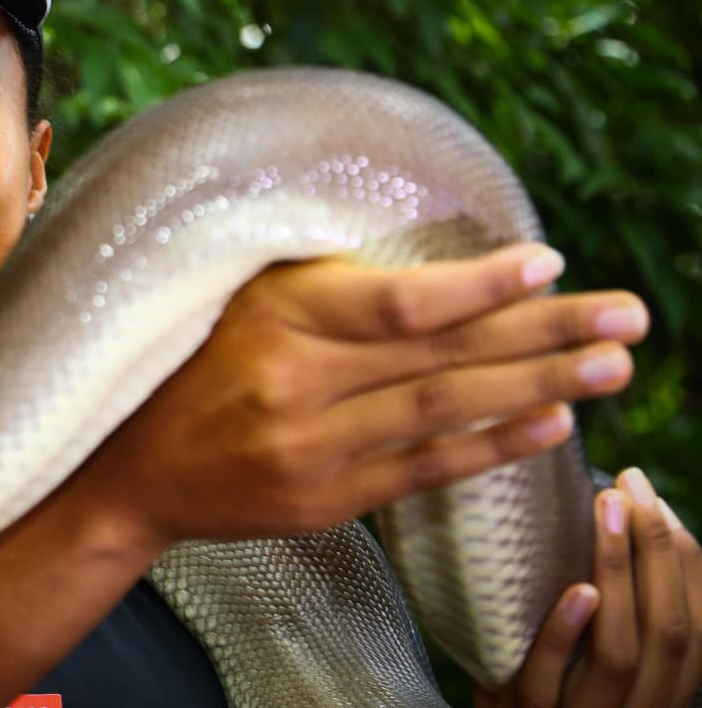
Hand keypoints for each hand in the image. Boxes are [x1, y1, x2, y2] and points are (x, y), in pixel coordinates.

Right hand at [78, 243, 648, 546]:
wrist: (133, 470)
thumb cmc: (195, 367)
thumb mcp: (245, 300)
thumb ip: (328, 285)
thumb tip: (445, 273)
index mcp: (275, 313)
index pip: (399, 300)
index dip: (481, 285)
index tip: (549, 262)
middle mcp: (294, 380)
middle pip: (441, 354)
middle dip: (544, 331)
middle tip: (627, 316)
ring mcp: (309, 447)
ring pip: (442, 410)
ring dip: (536, 387)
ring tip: (611, 366)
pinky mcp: (322, 499)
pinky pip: (420, 470)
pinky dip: (489, 447)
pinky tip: (551, 426)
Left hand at [474, 469, 701, 707]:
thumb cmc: (545, 682)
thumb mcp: (593, 650)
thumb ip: (613, 604)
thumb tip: (612, 511)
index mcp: (664, 686)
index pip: (697, 620)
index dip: (684, 559)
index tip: (652, 498)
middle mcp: (641, 705)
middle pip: (670, 632)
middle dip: (655, 552)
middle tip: (630, 486)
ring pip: (619, 653)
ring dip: (616, 575)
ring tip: (606, 510)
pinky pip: (547, 682)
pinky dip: (564, 634)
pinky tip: (575, 590)